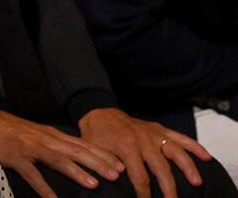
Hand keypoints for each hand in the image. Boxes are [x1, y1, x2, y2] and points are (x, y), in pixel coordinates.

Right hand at [0, 109, 121, 197]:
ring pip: (58, 160)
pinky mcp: (16, 156)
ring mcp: (30, 147)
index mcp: (52, 135)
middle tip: (117, 175)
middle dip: (98, 163)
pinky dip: (43, 186)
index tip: (121, 165)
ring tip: (94, 184)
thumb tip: (76, 158)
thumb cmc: (12, 130)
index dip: (102, 155)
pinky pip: (32, 173)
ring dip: (77, 172)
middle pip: (76, 151)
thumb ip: (56, 145)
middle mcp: (45, 139)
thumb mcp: (38, 134)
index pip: (82, 144)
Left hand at [79, 108, 211, 197]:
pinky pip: (180, 137)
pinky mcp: (160, 129)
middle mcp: (143, 139)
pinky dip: (194, 146)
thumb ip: (106, 166)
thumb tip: (116, 181)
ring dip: (188, 168)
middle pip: (161, 168)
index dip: (144, 193)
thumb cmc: (96, 135)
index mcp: (126, 146)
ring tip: (197, 183)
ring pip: (176, 151)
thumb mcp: (95, 151)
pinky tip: (207, 157)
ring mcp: (153, 133)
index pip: (140, 177)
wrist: (99, 112)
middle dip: (168, 188)